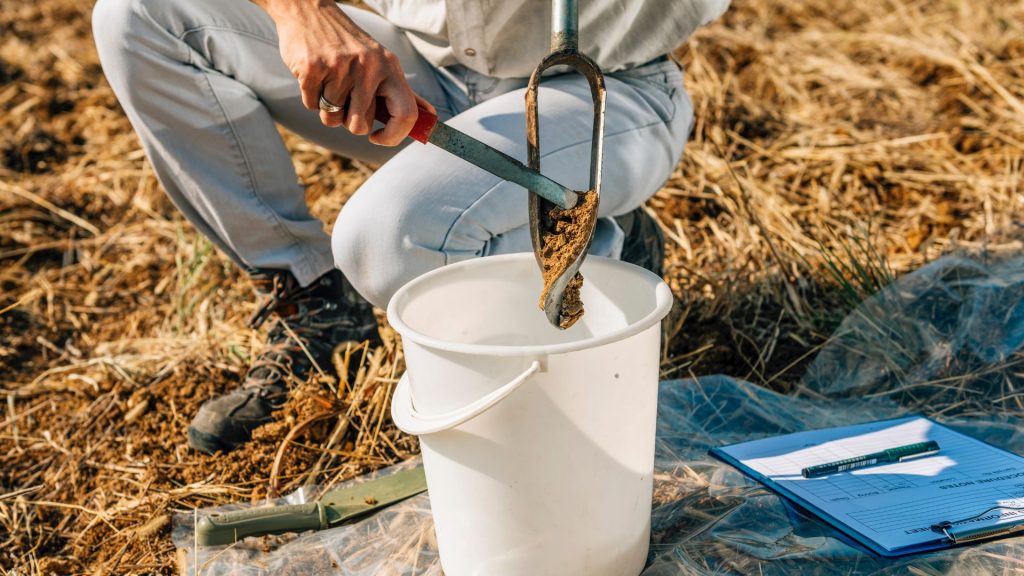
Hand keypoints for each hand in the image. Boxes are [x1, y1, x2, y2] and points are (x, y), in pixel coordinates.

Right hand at [259, 0, 434, 144]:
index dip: (393, 136)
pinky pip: (312, 106)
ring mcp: (340, 67)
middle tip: (346, 99)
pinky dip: (311, 98)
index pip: (406, 114)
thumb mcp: (381, 62)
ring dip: (328, 110)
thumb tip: (430, 117)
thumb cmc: (349, 45)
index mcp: (390, 67)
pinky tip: (315, 76)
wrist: (310, 12)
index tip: (377, 138)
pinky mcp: (312, 69)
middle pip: (359, 125)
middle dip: (349, 121)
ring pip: (333, 119)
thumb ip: (402, 92)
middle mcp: (369, 66)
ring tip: (329, 84)